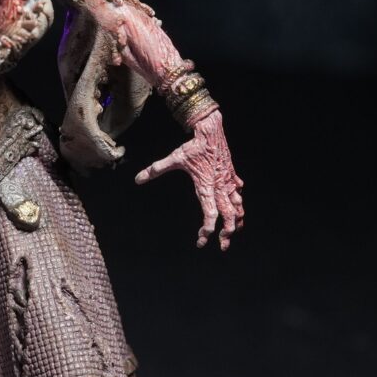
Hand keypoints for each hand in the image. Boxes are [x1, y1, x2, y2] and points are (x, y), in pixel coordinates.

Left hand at [133, 110, 245, 249]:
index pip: (210, 215)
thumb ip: (156, 170)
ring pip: (238, 206)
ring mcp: (228, 182)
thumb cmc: (193, 146)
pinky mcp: (231, 174)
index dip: (207, 230)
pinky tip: (237, 203)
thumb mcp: (174, 158)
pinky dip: (238, 200)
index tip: (201, 239)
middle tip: (223, 246)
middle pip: (229, 217)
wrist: (211, 130)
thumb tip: (138, 179)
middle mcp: (220, 187)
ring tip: (234, 230)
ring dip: (237, 220)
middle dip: (227, 233)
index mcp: (206, 187)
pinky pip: (238, 191)